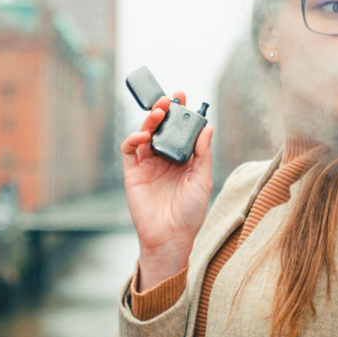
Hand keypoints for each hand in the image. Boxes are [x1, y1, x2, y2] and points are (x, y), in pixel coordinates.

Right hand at [120, 91, 214, 290]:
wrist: (171, 237)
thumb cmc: (190, 213)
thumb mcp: (202, 180)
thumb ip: (203, 153)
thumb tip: (208, 127)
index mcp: (183, 160)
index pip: (181, 131)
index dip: (182, 114)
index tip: (185, 98)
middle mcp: (164, 159)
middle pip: (162, 128)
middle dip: (165, 111)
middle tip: (170, 98)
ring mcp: (147, 165)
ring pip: (145, 134)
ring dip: (151, 120)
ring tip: (159, 111)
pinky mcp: (133, 173)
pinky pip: (129, 150)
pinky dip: (134, 138)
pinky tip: (144, 135)